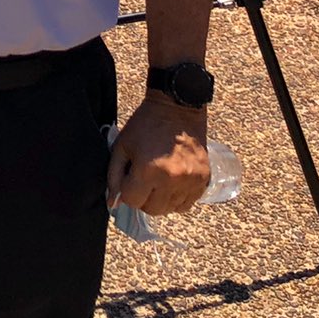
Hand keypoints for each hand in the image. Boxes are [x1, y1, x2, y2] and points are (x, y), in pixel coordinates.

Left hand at [107, 92, 209, 214]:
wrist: (177, 108)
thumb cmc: (145, 124)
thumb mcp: (122, 146)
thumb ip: (114, 175)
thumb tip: (114, 201)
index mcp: (148, 171)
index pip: (132, 201)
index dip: (126, 192)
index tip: (128, 181)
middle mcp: (172, 180)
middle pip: (152, 209)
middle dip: (142, 199)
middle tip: (142, 182)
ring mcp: (190, 182)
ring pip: (170, 209)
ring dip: (160, 200)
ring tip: (157, 182)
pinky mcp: (204, 180)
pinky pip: (187, 204)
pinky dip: (177, 199)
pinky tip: (171, 184)